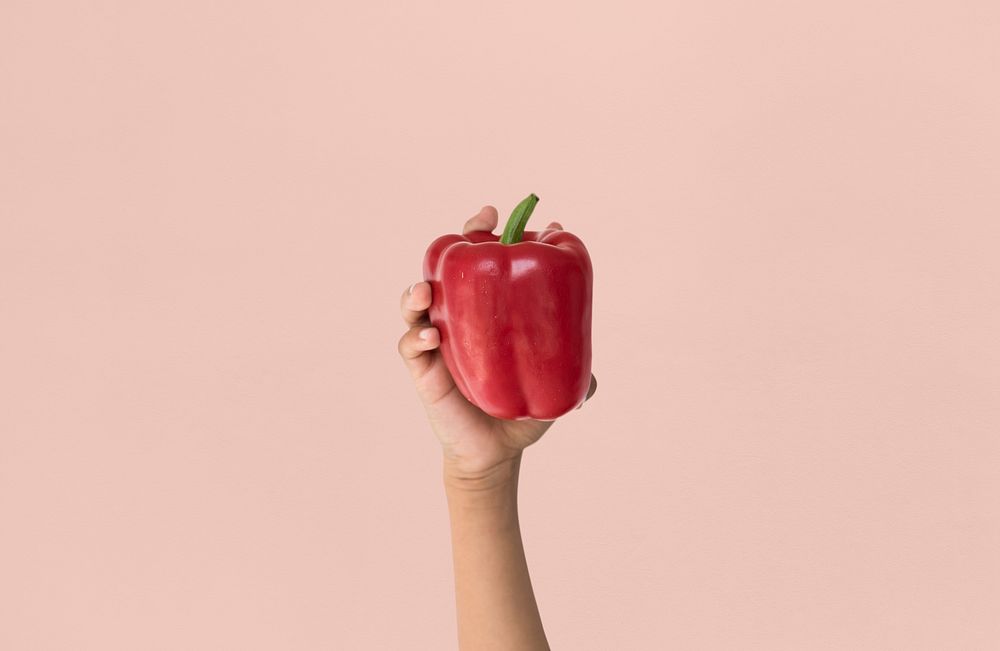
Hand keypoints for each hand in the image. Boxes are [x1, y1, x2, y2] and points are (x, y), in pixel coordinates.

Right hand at [398, 205, 597, 484]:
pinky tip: (433, 337)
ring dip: (416, 290)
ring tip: (427, 290)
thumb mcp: (559, 384)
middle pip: (444, 268)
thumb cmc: (525, 409)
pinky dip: (417, 337)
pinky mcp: (423, 371)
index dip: (484, 231)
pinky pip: (410, 346)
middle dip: (455, 242)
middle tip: (474, 229)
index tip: (500, 214)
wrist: (499, 452)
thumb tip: (595, 370)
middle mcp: (457, 318)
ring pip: (415, 303)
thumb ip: (577, 369)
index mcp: (485, 310)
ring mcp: (438, 342)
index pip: (480, 261)